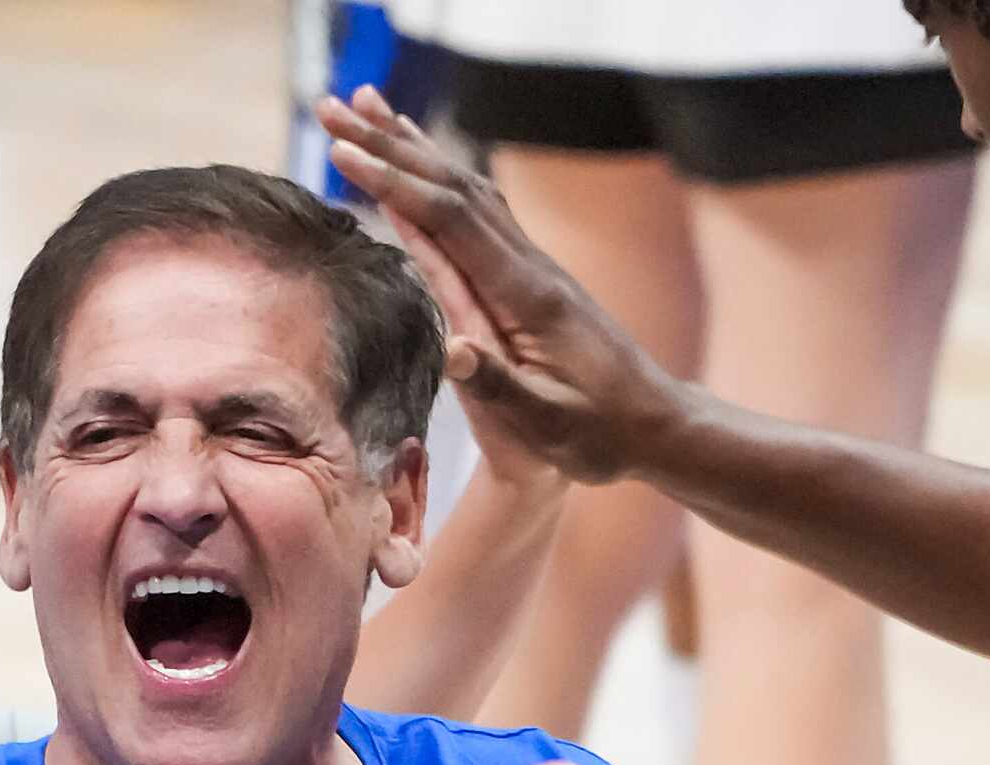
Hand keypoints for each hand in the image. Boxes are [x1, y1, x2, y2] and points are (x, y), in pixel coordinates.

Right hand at [319, 87, 687, 485]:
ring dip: (414, 150)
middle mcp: (528, 266)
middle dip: (390, 145)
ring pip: (466, 190)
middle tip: (335, 108)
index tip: (343, 152)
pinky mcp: (531, 278)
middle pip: (452, 186)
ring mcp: (532, 267)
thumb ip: (500, 384)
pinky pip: (479, 213)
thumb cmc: (600, 431)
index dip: (395, 183)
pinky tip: (424, 168)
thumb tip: (453, 350)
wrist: (655, 424)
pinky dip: (442, 180)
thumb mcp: (547, 421)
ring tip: (368, 114)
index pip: (451, 220)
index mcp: (525, 295)